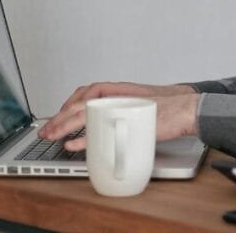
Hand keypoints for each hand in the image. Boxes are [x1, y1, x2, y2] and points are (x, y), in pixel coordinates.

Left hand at [37, 82, 195, 144]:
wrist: (189, 109)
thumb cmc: (170, 110)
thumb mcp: (141, 106)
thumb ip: (124, 112)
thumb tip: (111, 126)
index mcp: (121, 91)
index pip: (87, 92)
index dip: (69, 103)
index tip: (58, 116)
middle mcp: (118, 96)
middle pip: (80, 103)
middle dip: (59, 117)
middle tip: (46, 131)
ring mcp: (122, 106)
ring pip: (84, 112)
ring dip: (64, 124)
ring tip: (51, 135)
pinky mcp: (127, 121)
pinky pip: (98, 129)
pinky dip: (82, 137)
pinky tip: (72, 144)